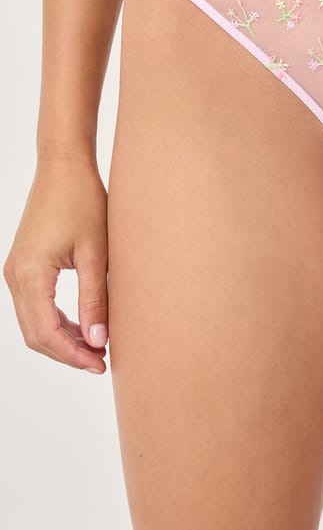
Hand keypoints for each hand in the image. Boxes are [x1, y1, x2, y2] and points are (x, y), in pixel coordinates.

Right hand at [4, 154, 108, 373]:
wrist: (63, 166)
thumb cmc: (83, 200)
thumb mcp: (95, 251)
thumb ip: (95, 298)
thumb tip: (98, 340)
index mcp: (30, 275)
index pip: (47, 333)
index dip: (73, 354)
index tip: (100, 363)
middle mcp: (14, 276)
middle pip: (35, 335)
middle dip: (66, 352)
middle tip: (100, 361)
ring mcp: (15, 271)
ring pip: (32, 323)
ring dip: (60, 339)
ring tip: (94, 347)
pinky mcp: (22, 265)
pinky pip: (33, 306)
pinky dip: (54, 321)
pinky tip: (81, 325)